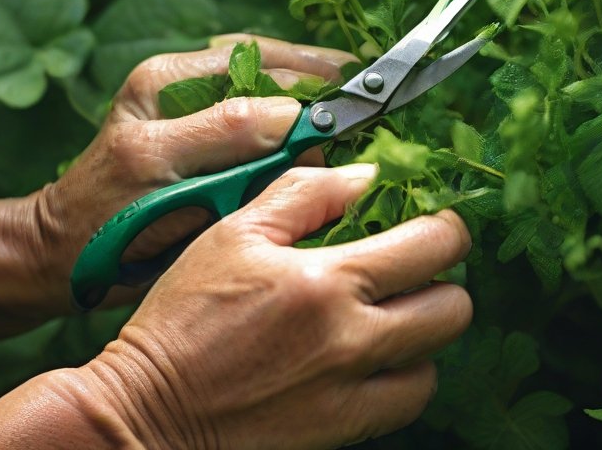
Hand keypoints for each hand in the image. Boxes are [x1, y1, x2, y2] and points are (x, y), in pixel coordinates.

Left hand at [27, 34, 356, 313]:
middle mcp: (179, 76)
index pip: (256, 69)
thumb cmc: (105, 226)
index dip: (312, 85)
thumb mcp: (159, 180)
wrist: (65, 250)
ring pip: (268, 69)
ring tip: (360, 86)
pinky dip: (294, 91)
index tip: (359, 99)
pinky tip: (325, 101)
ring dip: (315, 75)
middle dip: (322, 73)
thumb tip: (295, 114)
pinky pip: (257, 90)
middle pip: (268, 61)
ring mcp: (189, 92)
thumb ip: (223, 139)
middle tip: (372, 90)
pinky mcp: (197, 113)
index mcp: (164, 82)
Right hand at [75, 163, 472, 448]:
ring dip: (425, 330)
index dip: (446, 226)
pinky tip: (376, 357)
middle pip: (453, 307)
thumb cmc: (183, 316)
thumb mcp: (233, 233)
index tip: (433, 221)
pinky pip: (408, 402)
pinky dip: (405, 377)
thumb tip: (364, 178)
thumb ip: (304, 194)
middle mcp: (350, 338)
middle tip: (416, 269)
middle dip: (444, 279)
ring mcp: (350, 390)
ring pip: (438, 358)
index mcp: (325, 278)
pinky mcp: (341, 429)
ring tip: (395, 313)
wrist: (148, 409)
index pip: (432, 245)